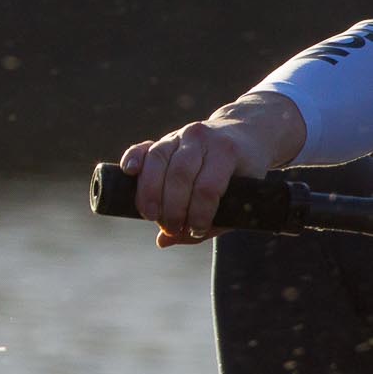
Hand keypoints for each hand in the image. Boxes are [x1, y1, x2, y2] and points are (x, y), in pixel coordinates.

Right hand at [120, 92, 307, 247]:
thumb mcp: (242, 195)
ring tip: (150, 216)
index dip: (200, 213)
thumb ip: (212, 222)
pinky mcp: (163, 138)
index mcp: (227, 152)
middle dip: (172, 208)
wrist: (245, 133)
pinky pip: (143, 148)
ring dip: (149, 192)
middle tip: (171, 228)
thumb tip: (167, 240)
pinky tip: (129, 173)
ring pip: (158, 160)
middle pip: (179, 175)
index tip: (197, 230)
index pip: (208, 187)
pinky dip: (133, 159)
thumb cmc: (244, 172)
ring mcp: (180, 135)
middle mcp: (201, 138)